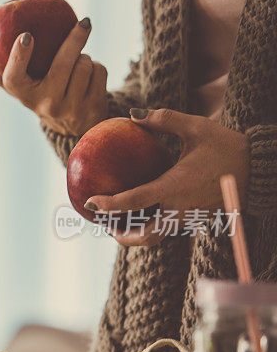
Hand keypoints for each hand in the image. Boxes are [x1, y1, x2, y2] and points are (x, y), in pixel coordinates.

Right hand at [0, 18, 107, 137]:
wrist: (75, 128)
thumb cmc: (40, 96)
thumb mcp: (20, 88)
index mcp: (24, 96)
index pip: (14, 79)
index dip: (19, 57)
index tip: (26, 36)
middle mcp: (46, 104)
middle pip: (63, 64)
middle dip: (75, 39)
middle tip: (83, 22)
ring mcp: (71, 108)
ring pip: (85, 64)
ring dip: (85, 57)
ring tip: (78, 65)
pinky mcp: (93, 106)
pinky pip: (99, 71)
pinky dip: (97, 68)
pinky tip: (90, 77)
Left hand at [85, 108, 250, 245]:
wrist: (262, 169)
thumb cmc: (228, 146)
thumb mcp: (197, 127)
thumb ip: (163, 119)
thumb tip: (132, 114)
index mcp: (175, 187)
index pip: (134, 202)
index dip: (110, 205)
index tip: (91, 203)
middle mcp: (180, 208)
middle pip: (144, 236)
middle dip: (121, 236)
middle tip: (105, 224)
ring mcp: (189, 217)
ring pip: (156, 237)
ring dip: (135, 235)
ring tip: (118, 223)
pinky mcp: (196, 219)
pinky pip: (168, 228)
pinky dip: (151, 226)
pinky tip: (141, 214)